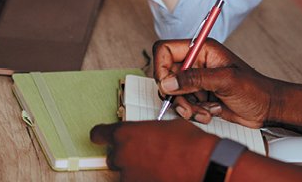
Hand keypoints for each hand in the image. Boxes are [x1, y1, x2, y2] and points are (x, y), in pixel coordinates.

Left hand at [90, 119, 216, 181]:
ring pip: (125, 173)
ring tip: (157, 166)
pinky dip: (145, 179)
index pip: (100, 134)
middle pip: (113, 156)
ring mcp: (128, 176)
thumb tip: (150, 136)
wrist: (201, 164)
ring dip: (136, 170)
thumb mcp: (166, 126)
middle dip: (126, 155)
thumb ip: (149, 132)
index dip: (101, 135)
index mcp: (126, 134)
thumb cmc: (188, 143)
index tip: (100, 136)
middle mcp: (122, 155)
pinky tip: (160, 174)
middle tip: (145, 152)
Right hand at [154, 38, 279, 127]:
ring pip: (174, 93)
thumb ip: (195, 79)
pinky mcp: (199, 95)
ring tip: (207, 111)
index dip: (160, 67)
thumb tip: (166, 82)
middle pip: (167, 76)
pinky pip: (184, 104)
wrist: (267, 107)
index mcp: (202, 49)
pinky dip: (194, 112)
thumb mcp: (225, 80)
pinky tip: (212, 112)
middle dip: (176, 95)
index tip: (166, 86)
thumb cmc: (254, 88)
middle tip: (189, 107)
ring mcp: (197, 80)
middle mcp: (197, 63)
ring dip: (187, 106)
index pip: (166, 49)